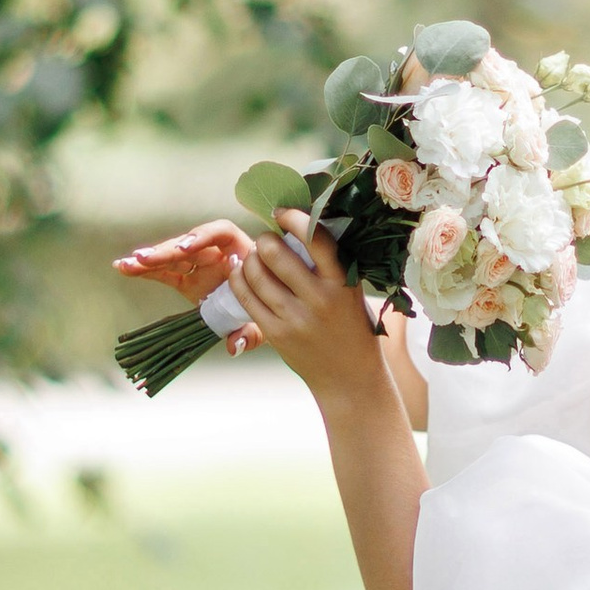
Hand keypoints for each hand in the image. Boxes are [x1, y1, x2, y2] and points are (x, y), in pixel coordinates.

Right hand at [116, 219, 258, 356]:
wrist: (269, 309)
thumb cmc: (269, 307)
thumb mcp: (264, 322)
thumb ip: (251, 333)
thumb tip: (234, 346)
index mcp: (240, 251)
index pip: (220, 232)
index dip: (202, 236)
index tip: (186, 247)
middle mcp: (217, 253)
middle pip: (189, 244)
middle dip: (167, 251)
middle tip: (146, 258)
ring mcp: (200, 265)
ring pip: (172, 257)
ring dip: (150, 259)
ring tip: (127, 264)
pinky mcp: (186, 278)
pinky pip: (164, 272)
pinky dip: (145, 271)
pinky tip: (123, 268)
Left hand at [228, 215, 384, 405]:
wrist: (349, 377)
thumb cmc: (351, 328)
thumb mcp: (351, 292)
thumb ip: (330, 265)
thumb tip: (300, 227)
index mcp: (342, 284)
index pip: (316, 239)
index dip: (294, 218)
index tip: (282, 212)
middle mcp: (318, 299)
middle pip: (277, 254)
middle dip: (266, 240)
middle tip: (267, 241)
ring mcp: (294, 318)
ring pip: (256, 274)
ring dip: (250, 258)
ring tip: (255, 257)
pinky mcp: (275, 333)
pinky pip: (246, 297)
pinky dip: (238, 279)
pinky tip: (240, 273)